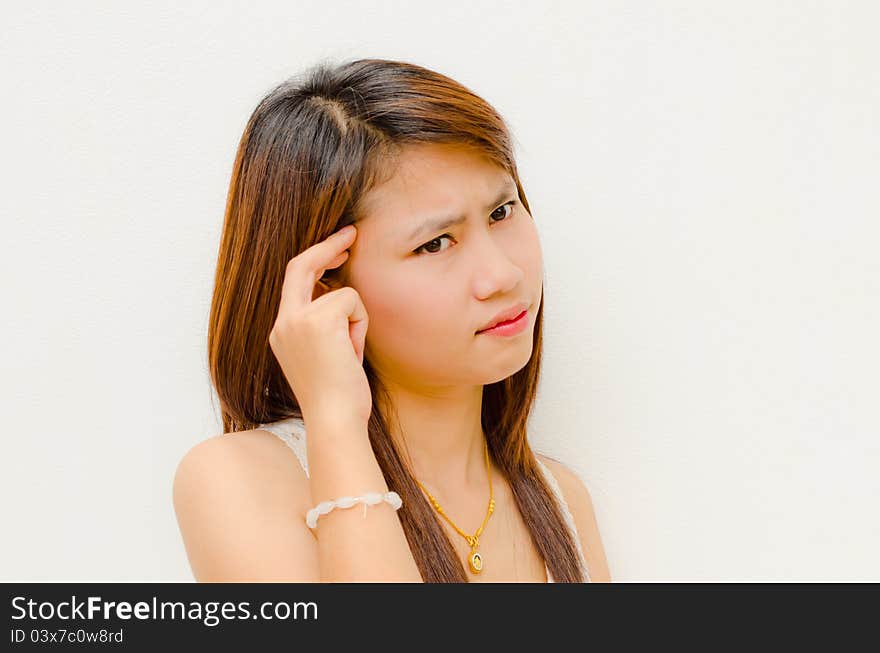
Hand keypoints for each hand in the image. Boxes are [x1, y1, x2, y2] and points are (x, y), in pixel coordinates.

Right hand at [268, 225, 370, 425]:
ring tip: (352, 353)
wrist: (334, 421)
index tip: (336, 250)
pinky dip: (361, 326)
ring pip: (340, 292)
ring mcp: (297, 320)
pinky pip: (353, 301)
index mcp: (281, 332)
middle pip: (300, 264)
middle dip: (328, 246)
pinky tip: (354, 352)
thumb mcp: (324, 356)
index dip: (314, 260)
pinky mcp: (318, 319)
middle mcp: (282, 323)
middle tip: (352, 234)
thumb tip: (340, 295)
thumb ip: (322, 326)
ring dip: (357, 320)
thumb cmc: (337, 398)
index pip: (292, 282)